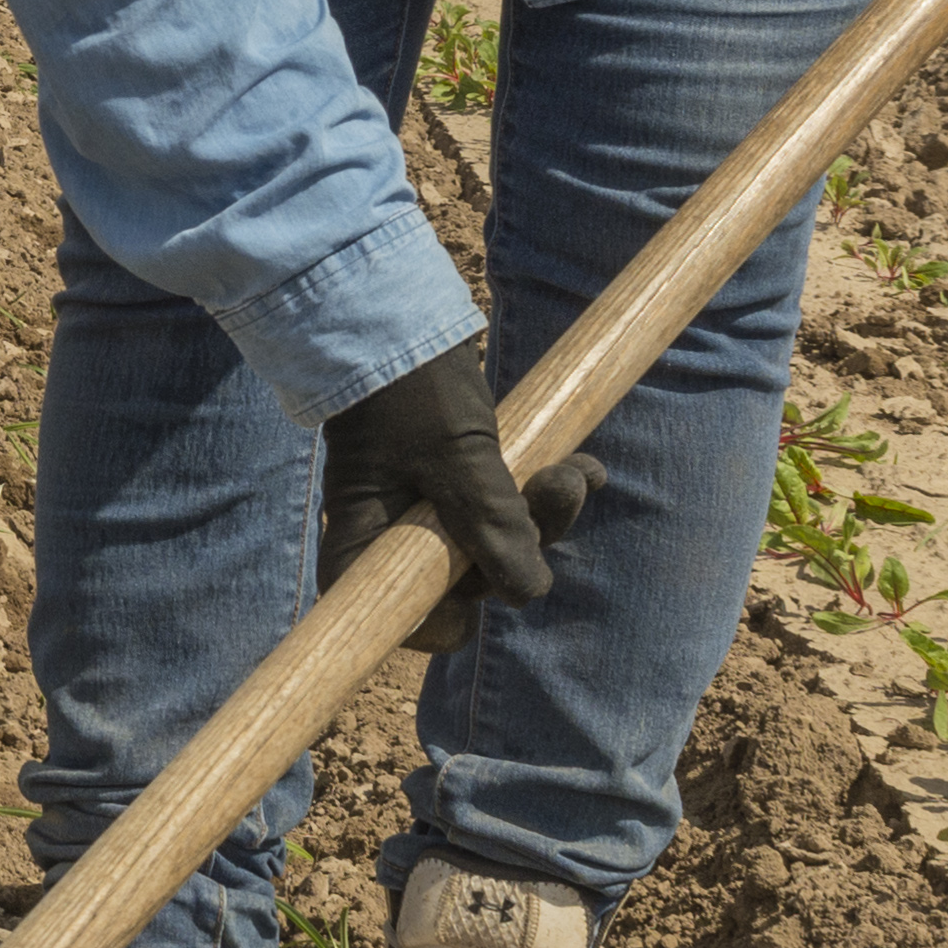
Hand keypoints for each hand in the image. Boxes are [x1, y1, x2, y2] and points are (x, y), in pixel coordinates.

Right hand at [314, 339, 602, 651]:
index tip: (491, 579)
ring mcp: (426, 520)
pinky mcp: (456, 490)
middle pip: (471, 584)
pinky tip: (580, 464)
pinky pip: (507, 511)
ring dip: (546, 510)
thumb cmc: (409, 390)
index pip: (410, 625)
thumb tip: (530, 593)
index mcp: (367, 552)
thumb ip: (492, 526)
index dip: (458, 614)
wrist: (395, 322)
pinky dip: (543, 491)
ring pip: (499, 545)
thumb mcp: (455, 459)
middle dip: (523, 543)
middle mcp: (394, 547)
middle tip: (556, 487)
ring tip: (575, 470)